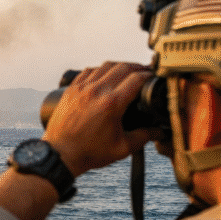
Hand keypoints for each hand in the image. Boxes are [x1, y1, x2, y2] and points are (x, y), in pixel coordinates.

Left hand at [44, 62, 159, 176]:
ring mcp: (82, 88)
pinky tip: (105, 75)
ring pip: (105, 65)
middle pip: (123, 67)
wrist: (60, 154)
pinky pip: (89, 71)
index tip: (153, 77)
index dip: (149, 75)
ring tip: (127, 72)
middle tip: (144, 72)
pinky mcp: (72, 89)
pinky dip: (100, 70)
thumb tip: (160, 130)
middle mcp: (97, 91)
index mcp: (112, 104)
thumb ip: (144, 136)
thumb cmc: (89, 153)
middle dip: (137, 67)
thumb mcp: (123, 148)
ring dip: (119, 66)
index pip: (137, 78)